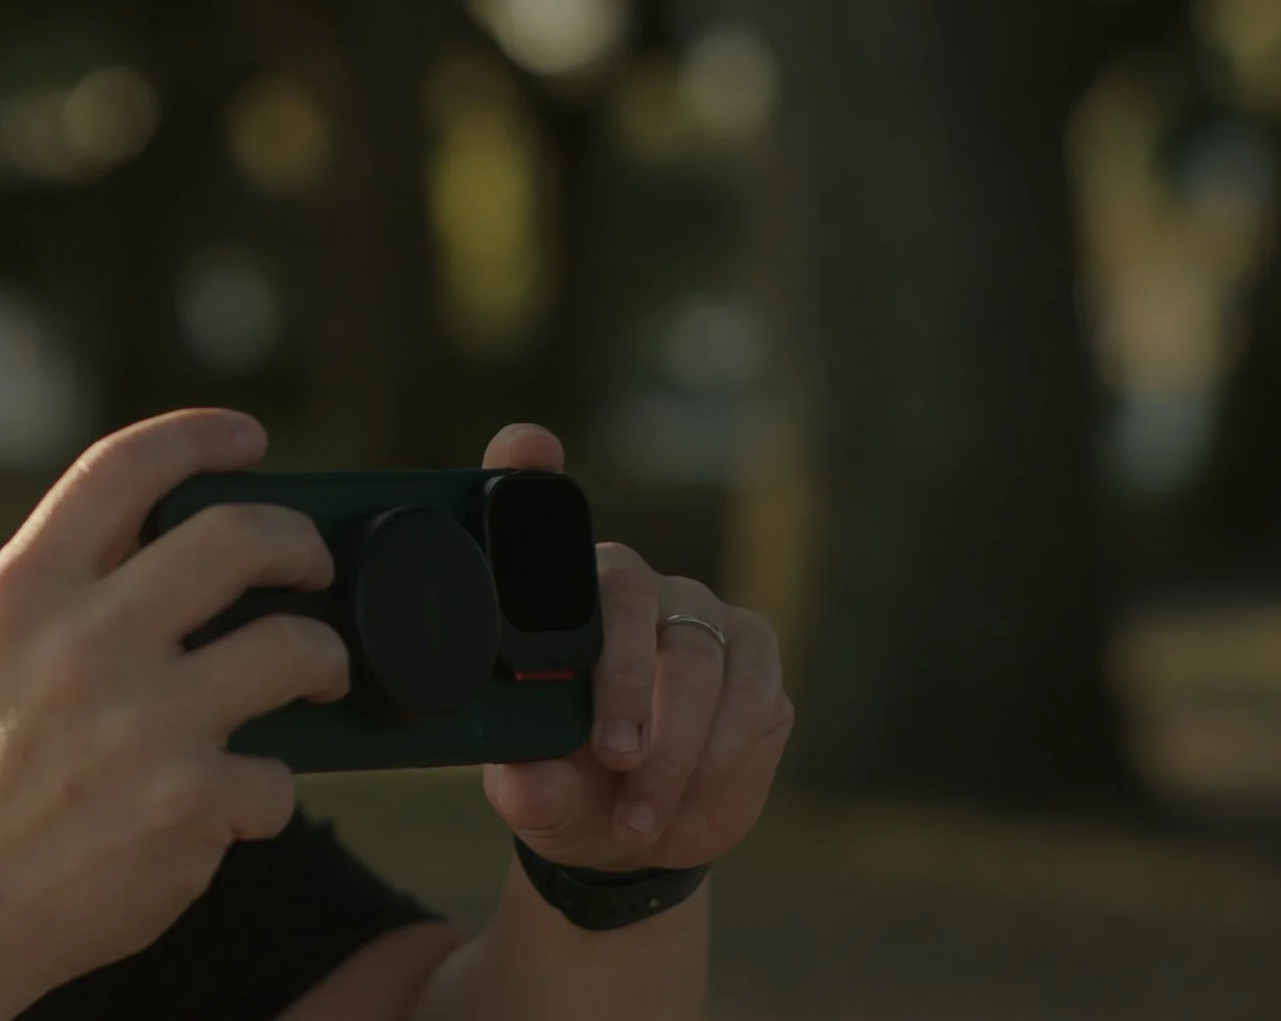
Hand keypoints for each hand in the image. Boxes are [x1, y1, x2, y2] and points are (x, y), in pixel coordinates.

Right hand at [0, 409, 349, 997]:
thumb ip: (68, 573)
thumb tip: (180, 512)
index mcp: (25, 590)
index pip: (124, 467)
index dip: (200, 436)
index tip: (249, 440)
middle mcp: (82, 644)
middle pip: (239, 537)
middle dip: (300, 542)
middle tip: (311, 565)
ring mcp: (141, 725)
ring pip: (296, 647)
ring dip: (324, 658)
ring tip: (316, 672)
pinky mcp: (188, 804)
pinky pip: (281, 772)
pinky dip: (271, 785)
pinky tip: (240, 793)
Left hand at [478, 424, 793, 872]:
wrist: (635, 836)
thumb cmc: (566, 790)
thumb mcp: (532, 795)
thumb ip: (527, 786)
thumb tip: (524, 782)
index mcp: (553, 599)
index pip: (539, 515)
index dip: (531, 472)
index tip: (524, 445)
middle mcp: (630, 585)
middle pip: (634, 600)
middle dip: (625, 684)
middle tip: (610, 756)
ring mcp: (698, 612)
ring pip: (700, 661)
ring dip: (676, 748)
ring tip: (639, 817)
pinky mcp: (756, 656)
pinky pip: (753, 695)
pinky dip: (724, 755)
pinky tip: (690, 800)